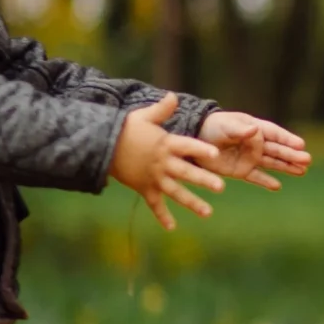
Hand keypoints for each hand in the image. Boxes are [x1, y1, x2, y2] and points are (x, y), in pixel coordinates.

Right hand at [110, 94, 227, 230]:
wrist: (102, 147)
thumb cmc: (126, 129)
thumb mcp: (143, 116)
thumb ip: (162, 109)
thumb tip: (173, 96)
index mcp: (165, 144)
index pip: (187, 146)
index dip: (201, 149)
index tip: (216, 154)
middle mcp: (162, 163)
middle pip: (186, 172)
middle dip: (203, 180)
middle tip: (221, 187)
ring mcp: (153, 178)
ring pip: (175, 192)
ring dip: (191, 202)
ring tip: (208, 212)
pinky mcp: (144, 188)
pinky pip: (154, 204)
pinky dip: (162, 216)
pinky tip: (172, 227)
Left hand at [199, 110, 311, 186]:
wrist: (196, 138)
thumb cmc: (213, 127)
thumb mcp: (226, 126)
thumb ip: (240, 130)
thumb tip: (255, 130)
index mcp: (254, 129)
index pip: (275, 134)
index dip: (287, 139)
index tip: (301, 144)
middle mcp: (256, 144)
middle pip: (277, 150)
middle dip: (292, 155)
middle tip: (307, 160)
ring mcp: (250, 158)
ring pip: (272, 163)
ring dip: (286, 167)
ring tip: (302, 171)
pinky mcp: (241, 170)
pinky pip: (256, 177)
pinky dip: (266, 181)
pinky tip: (277, 186)